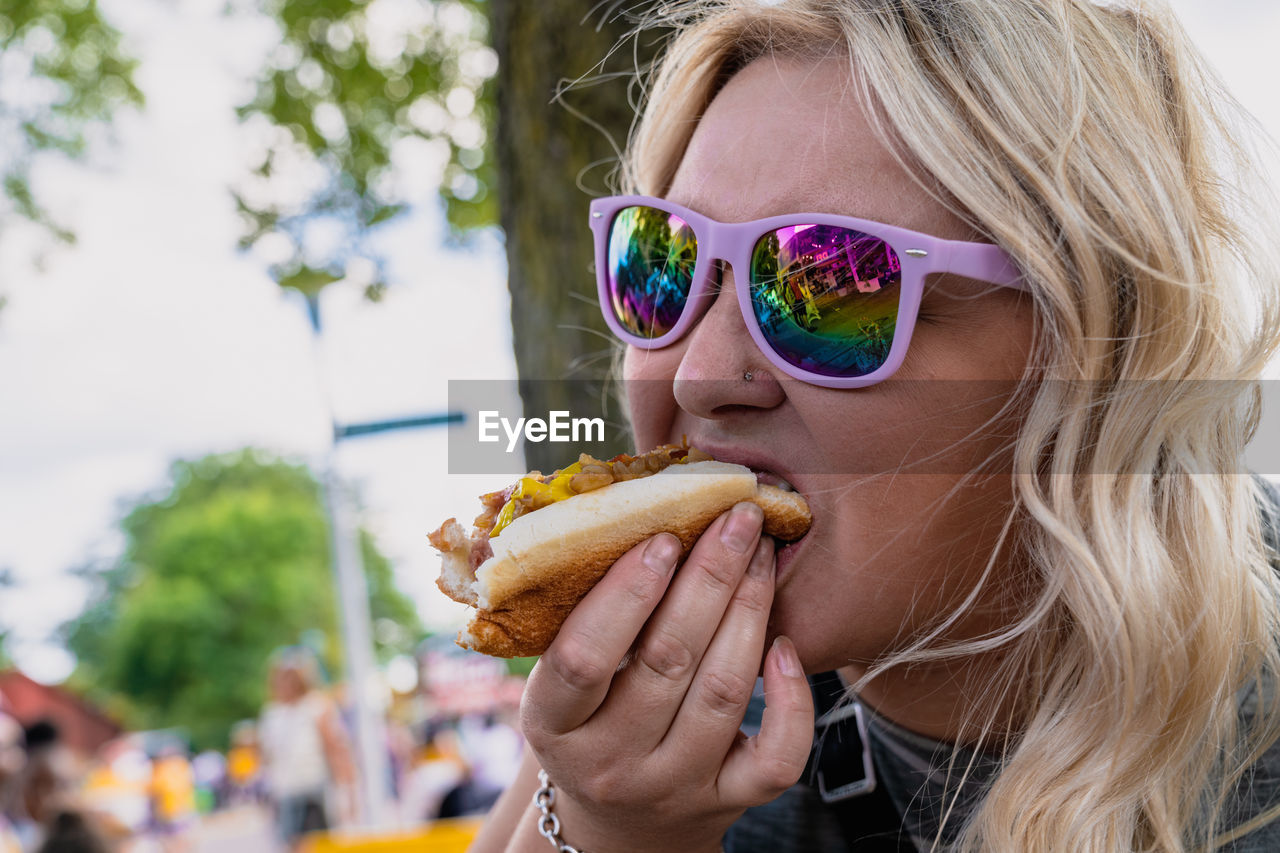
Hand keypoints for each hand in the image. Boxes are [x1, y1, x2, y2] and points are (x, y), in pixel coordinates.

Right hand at [520, 502, 814, 852]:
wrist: (616, 823)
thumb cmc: (588, 719)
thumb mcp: (561, 680)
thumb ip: (584, 617)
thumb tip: (633, 512)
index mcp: (552, 725)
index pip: (584, 658)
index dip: (626, 593)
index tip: (663, 536)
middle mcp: (610, 763)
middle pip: (666, 661)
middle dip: (708, 578)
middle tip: (735, 519)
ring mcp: (673, 788)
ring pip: (723, 693)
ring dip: (749, 611)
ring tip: (761, 553)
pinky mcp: (726, 801)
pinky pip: (776, 758)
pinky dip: (792, 700)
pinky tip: (786, 645)